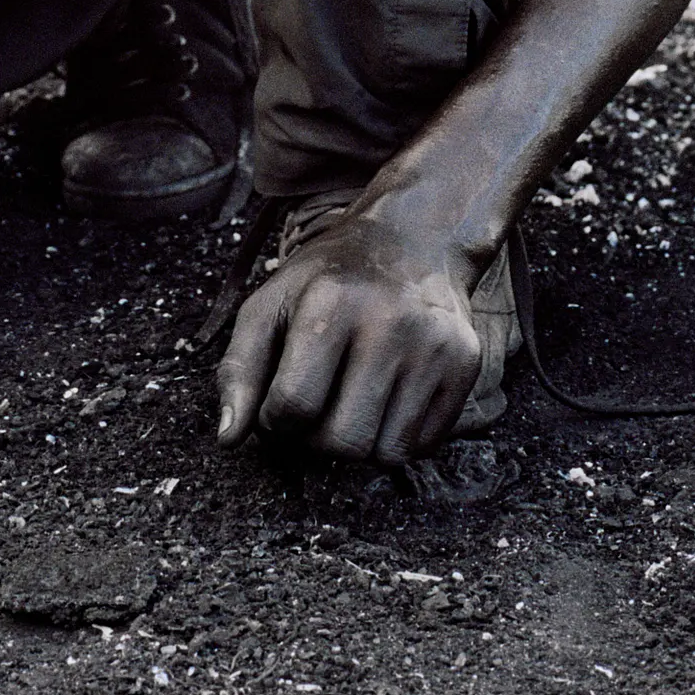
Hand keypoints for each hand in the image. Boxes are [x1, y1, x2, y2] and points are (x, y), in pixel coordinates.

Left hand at [213, 198, 490, 464]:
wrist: (414, 240)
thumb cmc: (331, 279)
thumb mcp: (271, 303)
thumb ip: (239, 369)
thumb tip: (229, 440)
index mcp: (331, 302)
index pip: (293, 406)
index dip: (276, 420)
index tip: (282, 402)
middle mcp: (390, 323)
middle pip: (342, 442)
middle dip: (318, 440)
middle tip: (319, 409)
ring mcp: (434, 347)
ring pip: (385, 454)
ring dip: (359, 443)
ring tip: (352, 401)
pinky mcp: (465, 366)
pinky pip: (422, 446)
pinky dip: (396, 438)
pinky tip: (387, 398)